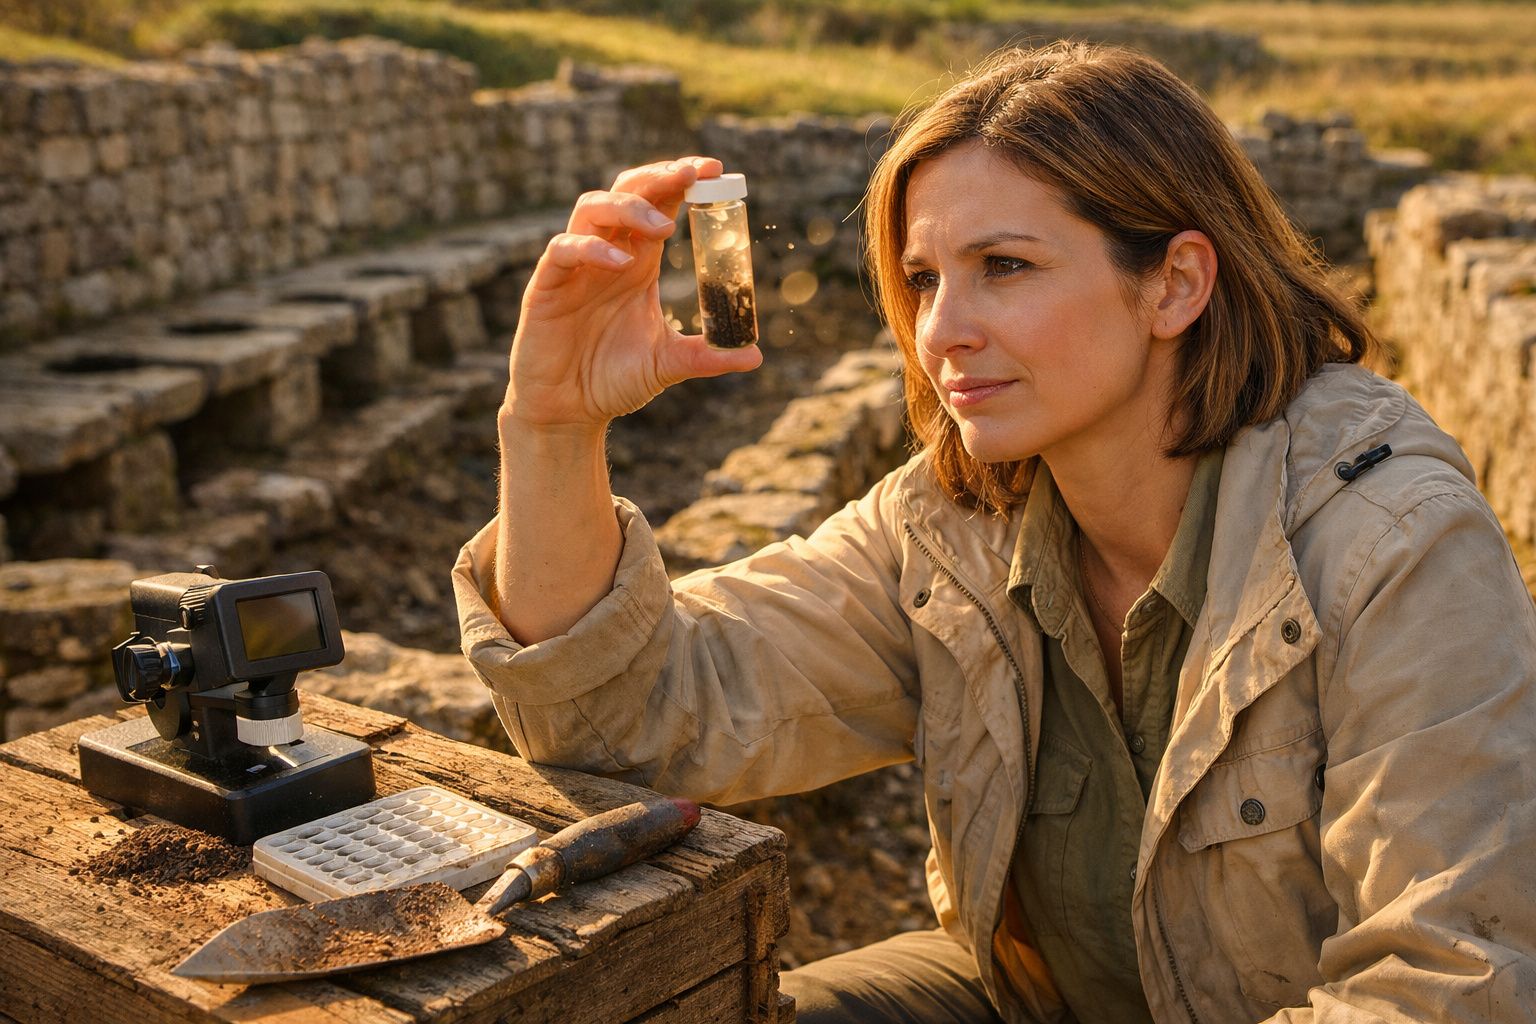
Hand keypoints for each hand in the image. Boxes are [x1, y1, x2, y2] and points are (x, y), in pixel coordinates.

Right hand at [505, 157, 763, 430]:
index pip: (660, 204)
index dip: (681, 181)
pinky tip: (620, 262)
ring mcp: (575, 268)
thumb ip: (707, 356)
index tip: (714, 169)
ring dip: (628, 207)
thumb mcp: (667, 364)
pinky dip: (591, 248)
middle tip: (691, 176)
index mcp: (638, 262)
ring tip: (662, 228)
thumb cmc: (612, 380)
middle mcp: (607, 254)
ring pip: (592, 207)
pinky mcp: (547, 287)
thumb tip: (755, 354)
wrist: (569, 412)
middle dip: (658, 177)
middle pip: (627, 191)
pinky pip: (564, 250)